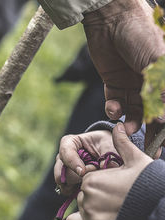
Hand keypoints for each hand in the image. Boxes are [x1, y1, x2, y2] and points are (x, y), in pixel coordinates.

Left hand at [66, 123, 152, 219]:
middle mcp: (87, 201)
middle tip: (113, 204)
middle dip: (92, 202)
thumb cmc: (149, 185)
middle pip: (81, 201)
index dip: (97, 185)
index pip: (85, 183)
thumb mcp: (137, 161)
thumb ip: (123, 143)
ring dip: (86, 219)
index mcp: (92, 181)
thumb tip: (118, 125)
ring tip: (106, 217)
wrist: (162, 213)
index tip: (111, 189)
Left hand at [82, 0, 164, 135]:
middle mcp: (150, 83)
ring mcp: (132, 84)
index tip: (162, 143)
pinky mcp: (114, 83)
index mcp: (164, 78)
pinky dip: (113, 110)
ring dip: (130, 122)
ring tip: (125, 128)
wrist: (110, 19)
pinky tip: (113, 108)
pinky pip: (115, 103)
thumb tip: (163, 118)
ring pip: (133, 111)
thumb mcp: (156, 62)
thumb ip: (161, 89)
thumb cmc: (140, 35)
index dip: (164, 125)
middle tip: (144, 149)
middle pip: (151, 113)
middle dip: (149, 131)